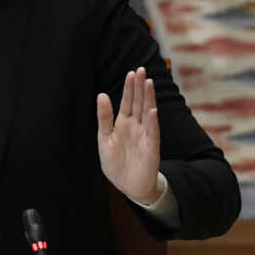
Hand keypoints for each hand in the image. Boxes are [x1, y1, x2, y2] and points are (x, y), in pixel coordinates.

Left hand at [96, 67, 162, 203]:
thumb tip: (101, 95)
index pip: (127, 102)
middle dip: (140, 87)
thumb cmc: (115, 162)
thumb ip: (104, 117)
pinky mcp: (151, 148)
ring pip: (148, 113)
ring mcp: (145, 135)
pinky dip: (153, 122)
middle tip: (142, 70)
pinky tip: (153, 110)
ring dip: (148, 98)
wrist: (128, 185)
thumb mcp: (104, 138)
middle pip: (139, 103)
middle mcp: (136, 126)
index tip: (131, 72)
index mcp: (123, 123)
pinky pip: (153, 133)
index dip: (129, 88)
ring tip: (148, 83)